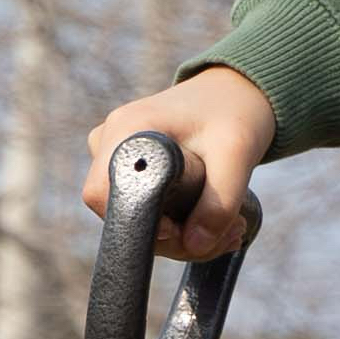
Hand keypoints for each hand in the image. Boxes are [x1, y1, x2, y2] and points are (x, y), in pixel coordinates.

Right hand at [83, 69, 270, 259]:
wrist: (237, 92)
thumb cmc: (236, 113)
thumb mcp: (237, 155)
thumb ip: (218, 203)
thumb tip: (195, 246)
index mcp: (126, 130)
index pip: (102, 196)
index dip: (136, 223)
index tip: (181, 229)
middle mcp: (109, 140)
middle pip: (117, 211)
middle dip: (171, 237)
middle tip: (225, 234)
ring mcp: (113, 152)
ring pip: (130, 213)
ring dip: (177, 234)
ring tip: (228, 226)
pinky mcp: (127, 164)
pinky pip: (137, 204)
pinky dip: (172, 220)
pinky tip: (207, 216)